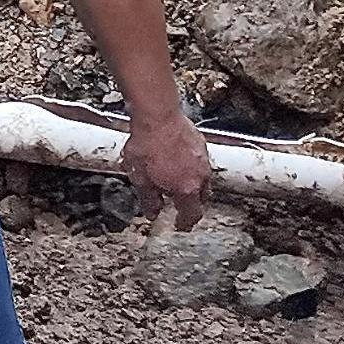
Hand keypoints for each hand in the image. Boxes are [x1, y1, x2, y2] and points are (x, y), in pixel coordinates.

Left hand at [121, 108, 212, 229]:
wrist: (157, 116)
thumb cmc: (147, 145)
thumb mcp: (140, 179)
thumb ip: (149, 199)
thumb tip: (153, 212)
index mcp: (187, 188)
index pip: (192, 214)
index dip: (186, 223)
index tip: (181, 226)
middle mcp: (200, 176)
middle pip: (202, 198)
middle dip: (192, 205)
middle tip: (181, 208)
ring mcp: (203, 159)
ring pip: (203, 180)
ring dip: (193, 186)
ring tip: (178, 185)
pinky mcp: (201, 144)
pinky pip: (200, 163)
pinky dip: (192, 169)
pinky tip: (179, 164)